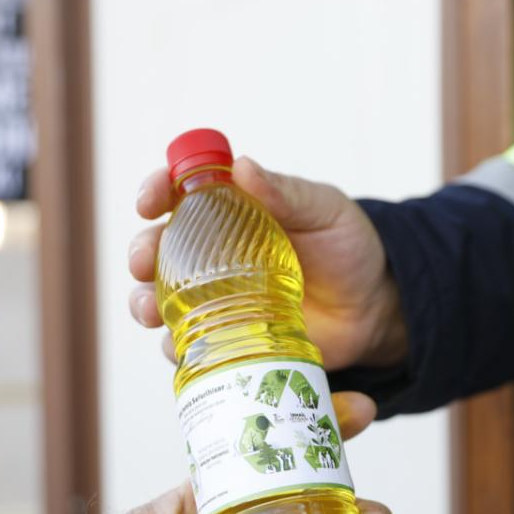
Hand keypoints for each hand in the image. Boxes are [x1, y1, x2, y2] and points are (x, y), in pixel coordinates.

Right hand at [128, 156, 408, 370]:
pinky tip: (179, 346)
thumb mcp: (325, 210)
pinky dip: (174, 346)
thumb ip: (286, 192)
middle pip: (155, 248)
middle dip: (139, 252)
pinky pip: (188, 344)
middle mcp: (212, 253)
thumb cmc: (348, 248)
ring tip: (151, 310)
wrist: (374, 309)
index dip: (156, 190)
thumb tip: (242, 166)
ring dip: (144, 302)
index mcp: (230, 210)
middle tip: (144, 261)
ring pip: (159, 299)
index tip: (150, 199)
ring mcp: (215, 298)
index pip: (179, 191)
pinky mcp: (226, 337)